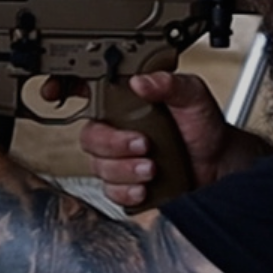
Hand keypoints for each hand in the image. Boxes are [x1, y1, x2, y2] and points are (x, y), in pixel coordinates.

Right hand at [67, 72, 239, 208]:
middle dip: (113, 144)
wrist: (219, 165)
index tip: (54, 92)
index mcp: (127, 102)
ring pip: (98, 166)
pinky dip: (125, 190)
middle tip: (142, 144)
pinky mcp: (126, 184)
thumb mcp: (193, 96)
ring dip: (124, 168)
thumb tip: (142, 81)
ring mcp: (119, 158)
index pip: (86, 91)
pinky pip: (109, 191)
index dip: (64, 88)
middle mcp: (118, 129)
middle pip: (89, 136)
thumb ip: (170, 84)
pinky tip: (144, 187)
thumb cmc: (203, 127)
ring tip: (152, 167)